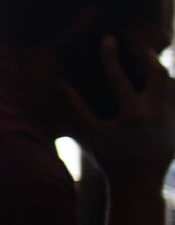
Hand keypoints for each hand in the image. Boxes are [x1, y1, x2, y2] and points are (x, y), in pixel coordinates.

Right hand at [61, 36, 174, 184]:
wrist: (138, 185)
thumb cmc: (110, 159)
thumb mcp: (89, 134)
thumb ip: (75, 107)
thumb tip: (60, 83)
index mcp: (132, 114)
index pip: (119, 76)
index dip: (111, 55)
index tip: (108, 39)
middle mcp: (156, 114)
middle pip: (158, 72)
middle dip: (147, 55)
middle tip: (137, 46)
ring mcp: (172, 119)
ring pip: (174, 84)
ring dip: (164, 71)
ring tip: (152, 64)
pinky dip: (173, 89)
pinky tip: (165, 85)